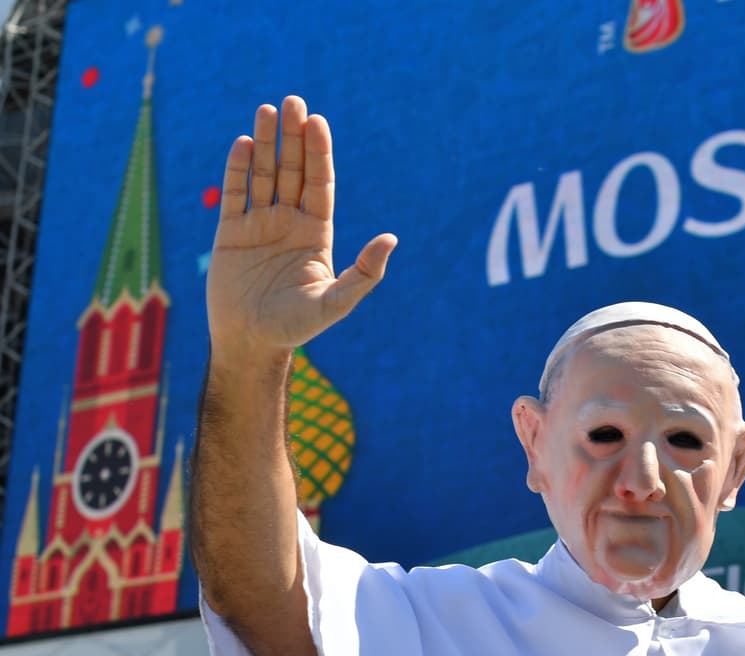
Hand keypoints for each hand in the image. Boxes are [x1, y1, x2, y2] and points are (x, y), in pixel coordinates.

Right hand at [206, 95, 396, 357]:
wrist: (250, 343)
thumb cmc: (295, 327)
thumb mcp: (335, 302)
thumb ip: (364, 273)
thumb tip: (391, 239)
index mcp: (316, 233)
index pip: (320, 184)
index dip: (319, 153)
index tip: (318, 122)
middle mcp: (289, 222)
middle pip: (293, 170)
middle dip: (294, 137)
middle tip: (293, 101)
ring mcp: (259, 225)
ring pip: (264, 174)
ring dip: (266, 143)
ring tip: (267, 109)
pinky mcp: (230, 233)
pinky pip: (234, 194)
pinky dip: (238, 168)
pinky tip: (245, 143)